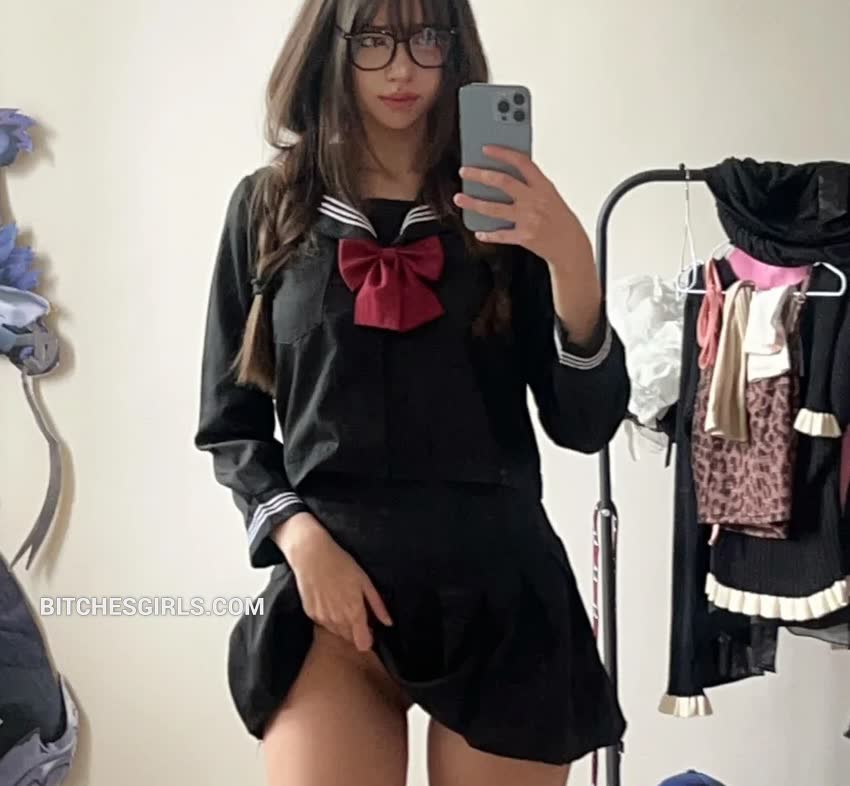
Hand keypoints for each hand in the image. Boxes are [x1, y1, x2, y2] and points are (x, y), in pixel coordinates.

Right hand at [273, 512, 393, 651]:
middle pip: (350, 639)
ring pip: (336, 632)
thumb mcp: (365, 582)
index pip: (362, 643)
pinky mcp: (310, 614)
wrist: (312, 556)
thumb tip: (388, 623)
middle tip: (358, 613)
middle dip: (356, 631)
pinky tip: (330, 602)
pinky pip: (324, 624)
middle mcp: (337, 620)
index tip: (370, 630)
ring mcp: (322, 618)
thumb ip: (377, 606)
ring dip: (343, 626)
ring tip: (343, 604)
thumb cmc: (342, 565)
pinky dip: (329, 618)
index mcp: (354, 612)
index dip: (368, 640)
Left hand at [453, 145, 594, 279]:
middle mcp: (535, 201)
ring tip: (459, 198)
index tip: (486, 149)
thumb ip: (532, 185)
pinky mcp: (524, 238)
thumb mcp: (551, 196)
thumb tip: (507, 174)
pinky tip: (479, 232)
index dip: (502, 154)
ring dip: (474, 203)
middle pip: (503, 182)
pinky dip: (488, 234)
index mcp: (544, 186)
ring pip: (494, 208)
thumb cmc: (561, 220)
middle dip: (480, 175)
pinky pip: (500, 235)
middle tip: (465, 172)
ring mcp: (529, 219)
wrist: (571, 247)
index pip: (522, 163)